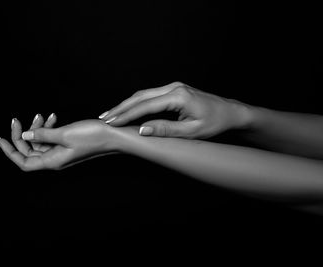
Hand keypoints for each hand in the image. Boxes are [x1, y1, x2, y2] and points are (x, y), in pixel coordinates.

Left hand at [0, 114, 115, 170]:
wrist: (113, 136)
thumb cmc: (92, 136)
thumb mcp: (64, 134)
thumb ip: (42, 135)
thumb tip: (25, 136)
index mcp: (52, 161)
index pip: (23, 161)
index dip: (10, 151)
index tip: (0, 138)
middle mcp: (54, 158)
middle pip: (29, 150)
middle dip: (22, 134)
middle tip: (18, 119)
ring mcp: (61, 151)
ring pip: (40, 142)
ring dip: (37, 128)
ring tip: (43, 116)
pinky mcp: (67, 144)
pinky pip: (51, 138)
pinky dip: (48, 127)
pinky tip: (53, 117)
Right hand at [99, 81, 252, 138]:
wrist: (229, 112)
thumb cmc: (214, 123)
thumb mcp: (191, 131)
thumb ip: (165, 129)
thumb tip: (141, 130)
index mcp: (178, 97)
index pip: (145, 106)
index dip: (126, 115)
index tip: (111, 122)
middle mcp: (174, 87)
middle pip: (140, 96)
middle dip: (120, 107)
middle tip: (104, 118)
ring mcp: (173, 86)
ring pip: (143, 94)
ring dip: (126, 104)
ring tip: (110, 114)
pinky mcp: (173, 89)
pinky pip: (150, 95)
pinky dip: (136, 103)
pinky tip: (126, 110)